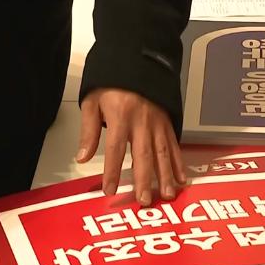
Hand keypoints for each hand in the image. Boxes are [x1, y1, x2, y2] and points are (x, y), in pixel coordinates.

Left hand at [76, 88, 185, 205]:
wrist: (137, 63)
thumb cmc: (112, 84)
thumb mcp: (92, 102)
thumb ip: (89, 131)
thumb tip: (82, 157)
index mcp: (120, 117)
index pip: (115, 150)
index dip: (112, 171)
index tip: (110, 190)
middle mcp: (141, 122)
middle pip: (143, 155)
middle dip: (144, 180)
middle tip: (144, 201)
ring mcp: (157, 123)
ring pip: (162, 153)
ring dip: (165, 176)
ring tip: (166, 195)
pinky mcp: (167, 123)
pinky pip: (174, 145)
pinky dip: (178, 163)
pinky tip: (181, 178)